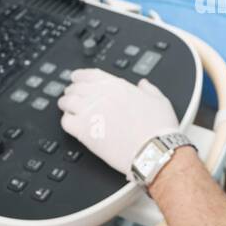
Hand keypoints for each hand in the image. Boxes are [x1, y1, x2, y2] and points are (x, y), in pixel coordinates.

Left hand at [57, 67, 179, 175]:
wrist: (153, 150)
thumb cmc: (158, 129)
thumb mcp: (160, 101)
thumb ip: (149, 89)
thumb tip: (144, 84)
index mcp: (118, 86)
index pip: (90, 74)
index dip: (80, 76)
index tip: (77, 79)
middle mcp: (101, 96)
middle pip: (76, 88)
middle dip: (72, 91)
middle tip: (71, 95)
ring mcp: (90, 113)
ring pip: (67, 103)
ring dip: (66, 104)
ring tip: (67, 108)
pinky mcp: (84, 131)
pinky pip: (65, 122)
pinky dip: (65, 121)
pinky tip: (70, 124)